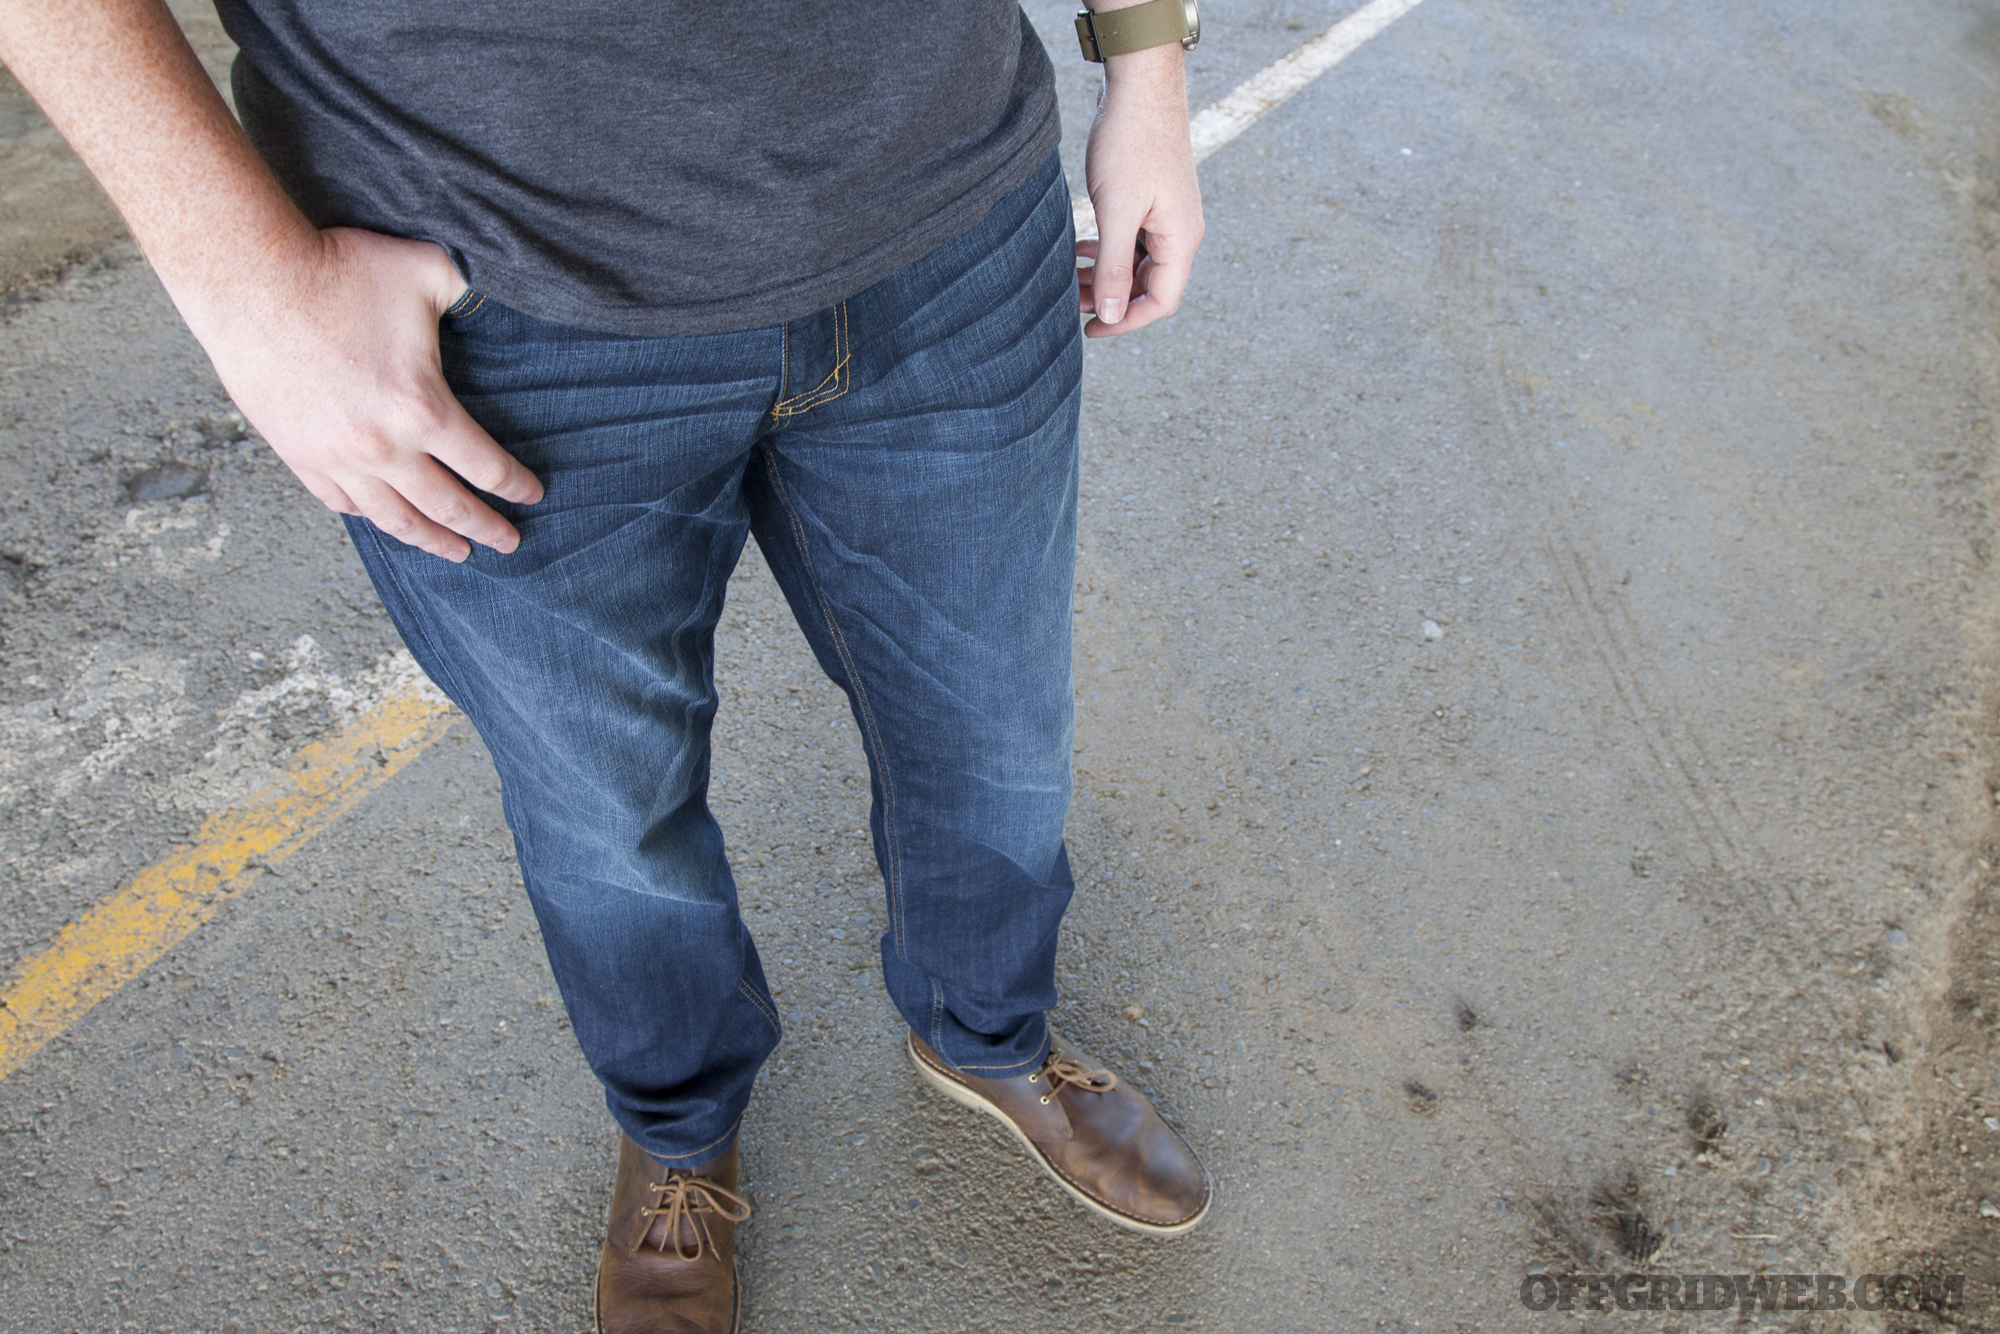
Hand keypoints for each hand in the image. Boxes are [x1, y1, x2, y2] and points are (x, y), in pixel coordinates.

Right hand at [185, 227, 543, 561]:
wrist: (248, 278)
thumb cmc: (339, 270)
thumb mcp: (428, 270)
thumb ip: (473, 290)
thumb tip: (505, 288)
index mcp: (423, 409)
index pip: (486, 466)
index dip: (516, 484)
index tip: (532, 494)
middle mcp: (382, 447)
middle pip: (448, 505)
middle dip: (484, 528)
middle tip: (508, 543)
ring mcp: (336, 458)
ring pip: (394, 518)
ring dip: (431, 540)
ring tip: (456, 553)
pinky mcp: (297, 455)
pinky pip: (341, 503)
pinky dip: (371, 518)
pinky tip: (387, 521)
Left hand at [1079, 44, 1203, 336]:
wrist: (1140, 86)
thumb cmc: (1131, 143)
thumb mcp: (1117, 212)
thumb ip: (1115, 267)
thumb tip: (1112, 315)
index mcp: (1181, 239)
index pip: (1161, 301)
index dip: (1126, 322)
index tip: (1091, 330)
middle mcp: (1180, 231)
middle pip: (1149, 285)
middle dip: (1112, 299)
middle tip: (1072, 302)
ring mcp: (1167, 215)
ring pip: (1138, 263)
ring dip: (1107, 275)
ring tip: (1072, 278)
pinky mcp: (1152, 199)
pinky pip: (1133, 240)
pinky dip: (1109, 250)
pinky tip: (1082, 247)